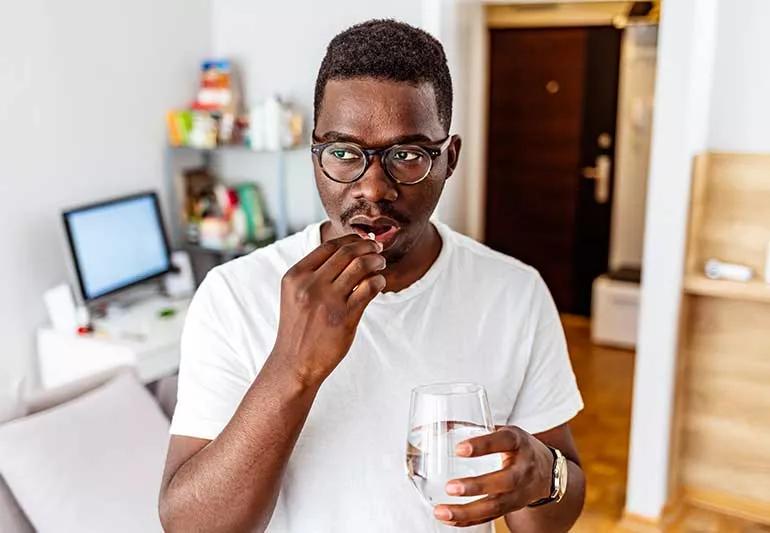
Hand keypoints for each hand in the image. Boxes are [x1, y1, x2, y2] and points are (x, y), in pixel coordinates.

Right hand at [270, 234, 385, 386]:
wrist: (294, 363)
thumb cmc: (299, 328)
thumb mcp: (295, 295)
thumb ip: (314, 274)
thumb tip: (346, 252)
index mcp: (296, 276)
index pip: (328, 246)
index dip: (350, 240)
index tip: (362, 241)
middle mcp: (310, 285)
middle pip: (346, 252)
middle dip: (367, 246)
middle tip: (377, 249)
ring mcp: (327, 301)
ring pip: (360, 266)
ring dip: (376, 260)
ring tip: (381, 262)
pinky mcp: (344, 317)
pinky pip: (369, 288)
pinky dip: (379, 281)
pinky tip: (380, 283)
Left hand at [433, 426, 553, 526]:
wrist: (548, 471)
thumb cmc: (518, 447)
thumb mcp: (503, 432)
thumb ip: (474, 428)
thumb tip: (435, 425)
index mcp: (518, 442)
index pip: (503, 441)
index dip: (483, 445)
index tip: (459, 449)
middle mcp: (523, 468)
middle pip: (504, 481)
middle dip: (476, 486)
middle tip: (449, 487)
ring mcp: (520, 491)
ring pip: (496, 505)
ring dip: (467, 511)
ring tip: (441, 511)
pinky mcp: (512, 507)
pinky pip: (491, 517)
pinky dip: (469, 520)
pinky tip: (449, 519)